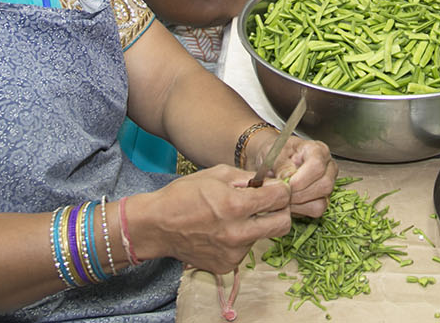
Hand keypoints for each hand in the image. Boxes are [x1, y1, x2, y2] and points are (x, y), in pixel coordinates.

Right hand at [127, 165, 292, 273]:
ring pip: (263, 237)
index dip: (282, 190)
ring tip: (233, 217)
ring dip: (257, 225)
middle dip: (281, 211)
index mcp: (236, 206)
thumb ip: (248, 178)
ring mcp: (233, 253)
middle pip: (283, 224)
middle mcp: (238, 233)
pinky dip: (241, 239)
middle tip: (269, 204)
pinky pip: (246, 250)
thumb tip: (271, 181)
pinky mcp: (226, 266)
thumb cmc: (183, 196)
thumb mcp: (217, 174)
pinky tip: (222, 231)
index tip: (276, 189)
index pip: (280, 198)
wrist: (156, 226)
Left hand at [256, 135, 336, 218]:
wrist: (270, 165)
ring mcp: (327, 184)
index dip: (301, 179)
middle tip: (283, 193)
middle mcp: (327, 167)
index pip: (317, 166)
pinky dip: (300, 210)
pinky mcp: (323, 200)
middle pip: (324, 185)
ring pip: (322, 202)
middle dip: (300, 194)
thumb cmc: (273, 156)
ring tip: (284, 198)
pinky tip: (289, 203)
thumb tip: (288, 177)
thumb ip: (281, 164)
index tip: (287, 184)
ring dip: (299, 204)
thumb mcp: (273, 154)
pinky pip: (316, 211)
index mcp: (317, 150)